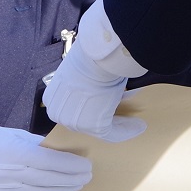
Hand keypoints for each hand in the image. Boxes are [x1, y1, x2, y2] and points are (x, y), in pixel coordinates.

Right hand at [0, 121, 92, 190]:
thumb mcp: (16, 136)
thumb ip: (40, 147)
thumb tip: (67, 154)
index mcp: (13, 152)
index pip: (50, 162)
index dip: (71, 166)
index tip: (86, 166)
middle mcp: (7, 175)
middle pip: (49, 181)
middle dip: (71, 181)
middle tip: (86, 178)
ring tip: (74, 186)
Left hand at [43, 0, 147, 140]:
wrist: (95, 59)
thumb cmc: (88, 57)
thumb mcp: (76, 71)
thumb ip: (81, 84)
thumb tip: (97, 88)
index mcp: (51, 99)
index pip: (69, 109)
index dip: (88, 108)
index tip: (103, 109)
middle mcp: (59, 115)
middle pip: (82, 120)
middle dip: (101, 117)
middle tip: (120, 117)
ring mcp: (75, 122)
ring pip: (99, 127)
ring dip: (118, 124)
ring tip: (135, 122)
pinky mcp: (94, 127)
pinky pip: (113, 133)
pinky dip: (127, 130)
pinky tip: (139, 125)